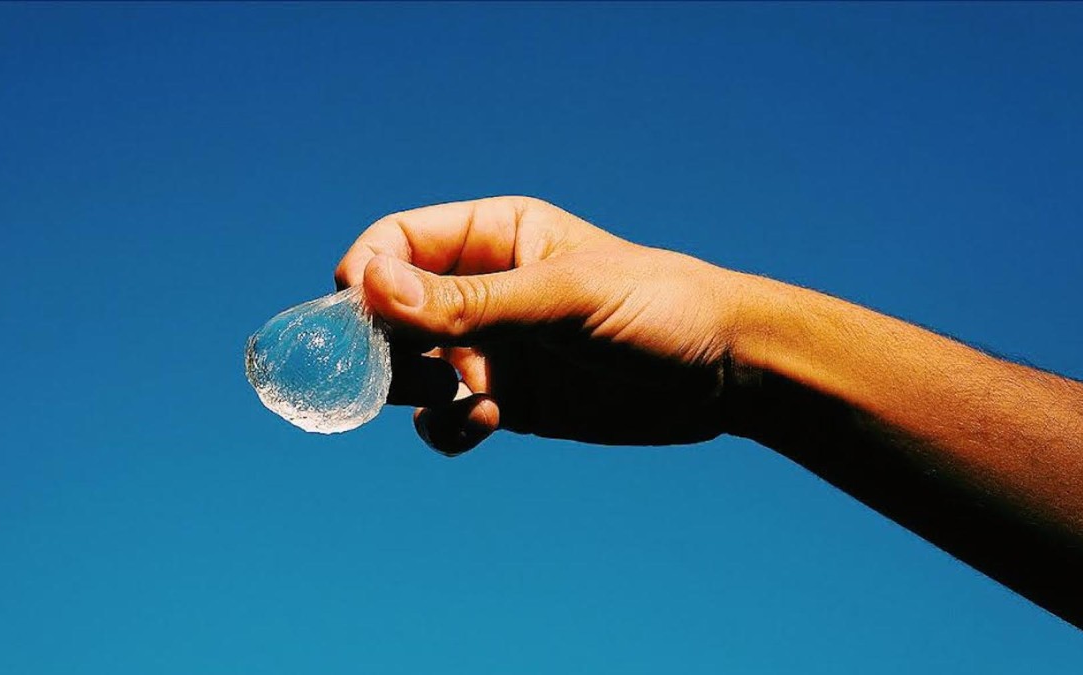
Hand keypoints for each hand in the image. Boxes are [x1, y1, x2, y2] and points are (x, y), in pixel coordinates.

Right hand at [334, 197, 751, 454]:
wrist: (725, 375)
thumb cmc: (658, 308)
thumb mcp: (564, 299)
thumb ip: (472, 300)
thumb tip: (370, 288)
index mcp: (494, 235)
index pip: (398, 242)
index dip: (367, 273)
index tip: (357, 313)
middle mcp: (482, 290)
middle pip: (389, 310)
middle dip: (380, 342)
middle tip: (398, 370)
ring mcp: (491, 348)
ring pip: (406, 369)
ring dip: (410, 388)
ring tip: (453, 392)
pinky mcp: (504, 401)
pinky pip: (442, 417)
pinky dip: (446, 426)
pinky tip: (486, 421)